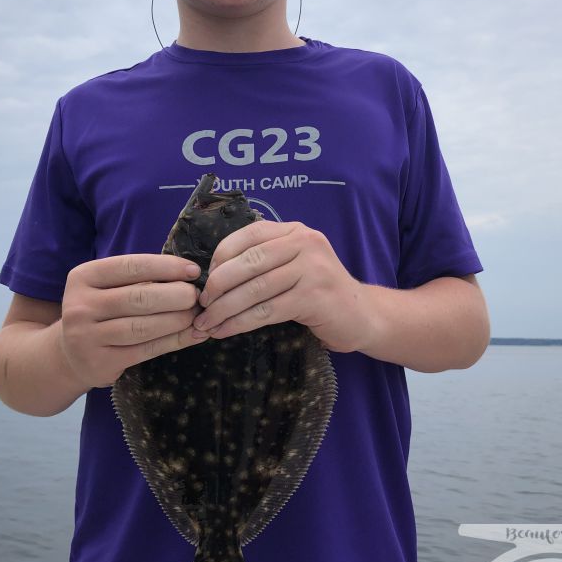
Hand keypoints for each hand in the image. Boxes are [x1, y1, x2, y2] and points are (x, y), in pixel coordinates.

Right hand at [59, 254, 207, 388]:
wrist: (70, 355)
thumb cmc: (101, 312)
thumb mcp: (108, 288)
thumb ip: (139, 280)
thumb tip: (189, 276)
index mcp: (83, 277)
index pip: (132, 266)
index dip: (167, 267)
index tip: (193, 271)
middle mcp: (80, 306)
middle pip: (139, 298)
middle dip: (176, 296)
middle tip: (197, 297)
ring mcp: (87, 337)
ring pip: (143, 327)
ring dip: (178, 320)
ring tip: (197, 316)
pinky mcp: (100, 363)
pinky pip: (146, 350)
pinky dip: (175, 341)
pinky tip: (193, 335)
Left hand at [192, 221, 371, 352]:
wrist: (361, 315)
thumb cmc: (318, 292)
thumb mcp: (294, 265)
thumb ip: (265, 260)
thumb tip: (213, 274)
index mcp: (295, 231)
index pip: (248, 235)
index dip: (220, 256)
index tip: (205, 279)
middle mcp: (305, 243)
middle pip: (248, 262)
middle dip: (217, 285)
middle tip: (200, 305)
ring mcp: (312, 269)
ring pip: (254, 289)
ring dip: (224, 309)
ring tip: (205, 323)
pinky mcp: (314, 297)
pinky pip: (266, 310)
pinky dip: (240, 322)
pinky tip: (224, 331)